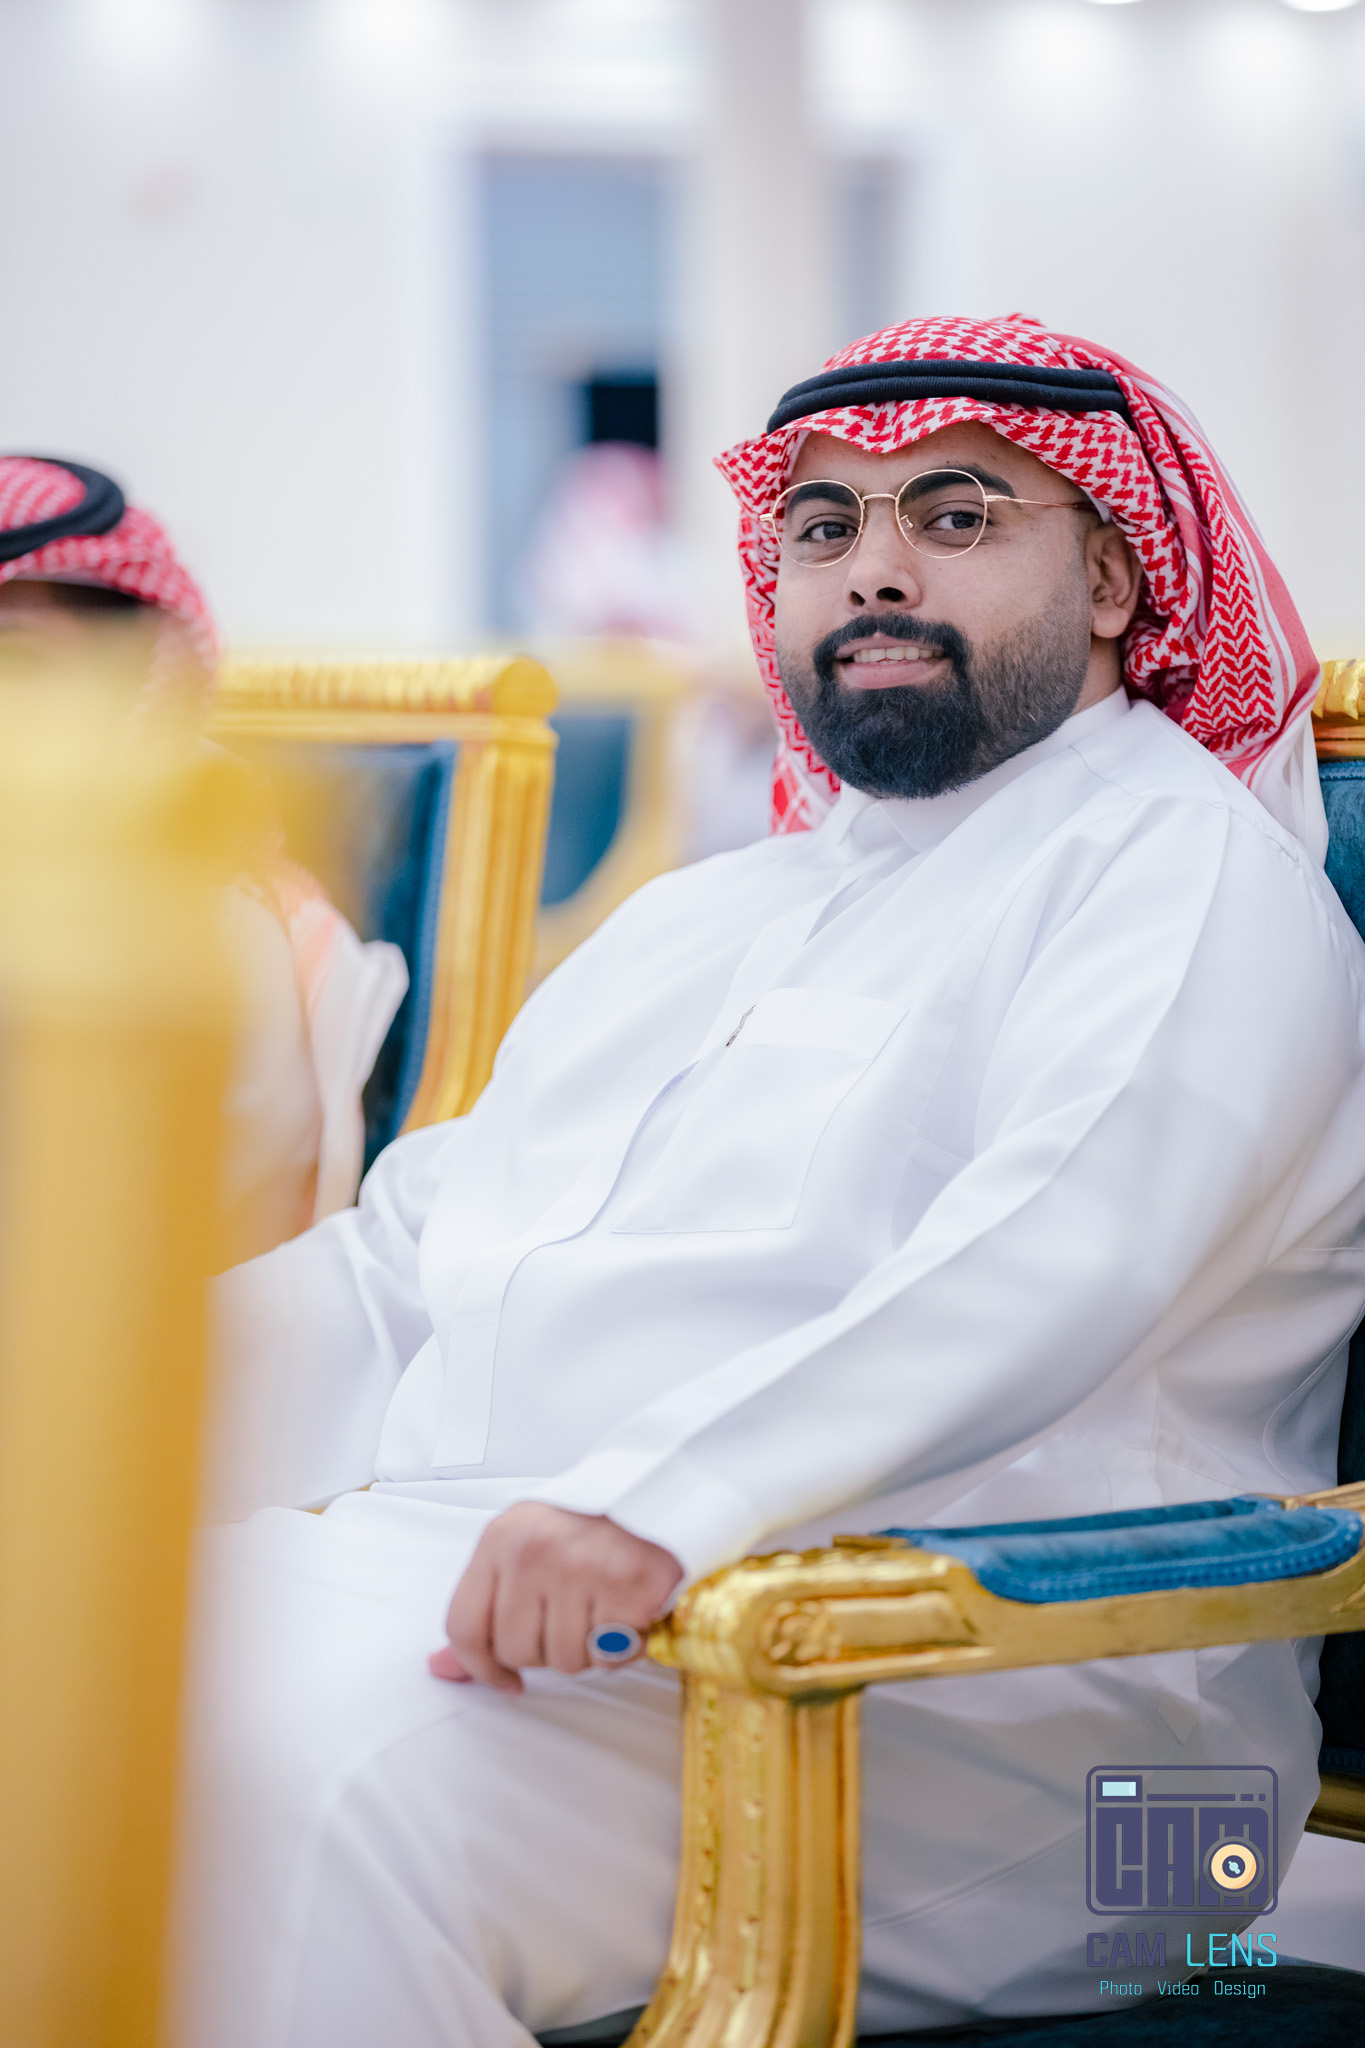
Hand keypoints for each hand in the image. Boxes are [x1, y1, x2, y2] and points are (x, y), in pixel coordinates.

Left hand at [429, 1503, 682, 1692]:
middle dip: (546, 1650)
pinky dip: (624, 1646)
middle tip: (574, 1617)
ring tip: (603, 1609)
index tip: (505, 1679)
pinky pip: (612, 1655)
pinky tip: (629, 1612)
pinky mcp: (628, 1586)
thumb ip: (483, 1608)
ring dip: (588, 1650)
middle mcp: (535, 1551)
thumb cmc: (585, 1524)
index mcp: (500, 1539)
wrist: (655, 1492)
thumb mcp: (521, 1548)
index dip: (481, 1667)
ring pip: (566, 1660)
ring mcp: (581, 1568)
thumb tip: (443, 1667)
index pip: (463, 1626)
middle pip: (516, 1651)